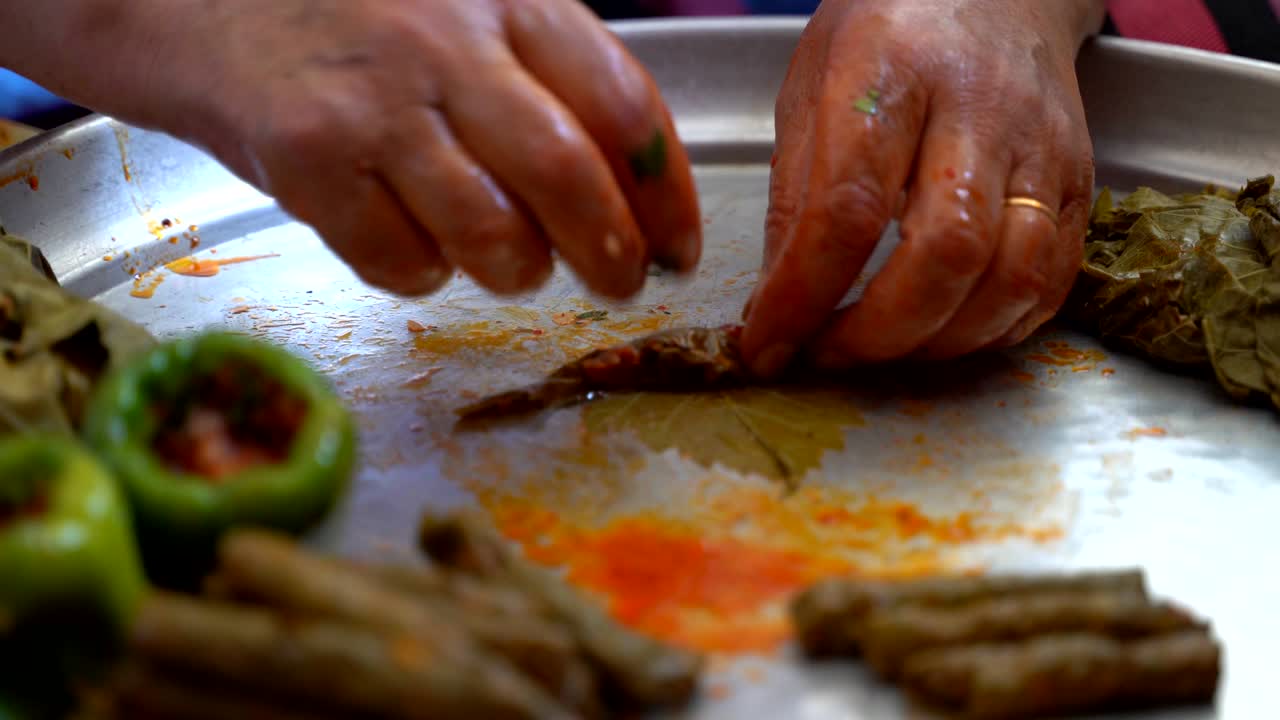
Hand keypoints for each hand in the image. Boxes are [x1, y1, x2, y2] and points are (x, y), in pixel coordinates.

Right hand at [20, 0, 700, 297]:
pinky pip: (402, 263)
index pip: (624, 108)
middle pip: (569, 177)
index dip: (667, 195)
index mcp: (508, 0)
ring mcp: (374, 107)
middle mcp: (446, 47)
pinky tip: (418, 248)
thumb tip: (633, 190)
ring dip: (519, 272)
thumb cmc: (356, 15)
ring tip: (513, 266)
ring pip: (492, 235)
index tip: (679, 245)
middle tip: (621, 282)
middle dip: (612, 253)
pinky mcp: (307, 163)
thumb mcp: (466, 10)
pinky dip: (427, 276)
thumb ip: (545, 75)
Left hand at [740, 0, 1105, 375]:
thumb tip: (777, 303)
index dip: (804, 295)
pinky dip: (993, 329)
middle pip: (947, 252)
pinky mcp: (1079, 182)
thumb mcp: (811, 88)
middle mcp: (980, 110)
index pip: (848, 208)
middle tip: (828, 353)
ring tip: (882, 348)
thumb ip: (795, 194)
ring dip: (938, 343)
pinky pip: (1052, 282)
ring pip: (1013, 278)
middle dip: (879, 332)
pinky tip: (942, 330)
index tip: (766, 343)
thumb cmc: (889, 34)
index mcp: (891, 73)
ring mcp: (1043, 149)